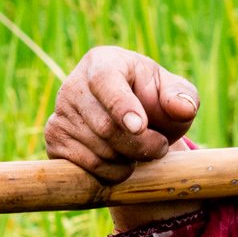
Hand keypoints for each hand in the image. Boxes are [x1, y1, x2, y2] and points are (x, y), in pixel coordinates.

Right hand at [44, 45, 203, 228]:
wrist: (131, 119)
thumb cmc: (154, 100)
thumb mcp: (175, 94)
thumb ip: (183, 98)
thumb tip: (183, 108)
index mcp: (103, 62)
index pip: (105, 82)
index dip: (122, 106)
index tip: (140, 127)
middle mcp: (74, 85)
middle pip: (105, 127)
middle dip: (140, 146)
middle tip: (160, 147)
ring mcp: (60, 113)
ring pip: (97, 152)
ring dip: (127, 161)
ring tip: (138, 150)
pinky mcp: (54, 140)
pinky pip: (85, 168)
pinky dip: (111, 173)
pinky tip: (120, 160)